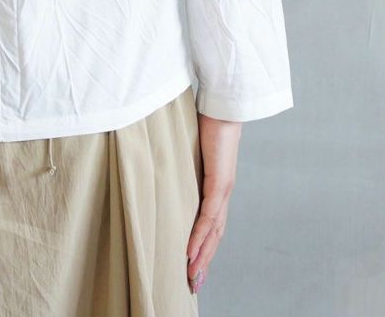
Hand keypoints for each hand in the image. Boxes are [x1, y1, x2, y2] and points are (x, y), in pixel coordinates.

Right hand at [186, 113, 240, 293]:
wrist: (223, 102)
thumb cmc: (205, 117)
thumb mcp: (188, 144)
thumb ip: (179, 155)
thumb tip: (161, 156)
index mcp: (216, 183)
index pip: (211, 222)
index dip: (203, 244)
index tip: (192, 263)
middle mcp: (222, 190)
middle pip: (214, 234)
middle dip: (203, 260)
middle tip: (191, 282)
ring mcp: (223, 188)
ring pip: (213, 231)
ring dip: (201, 256)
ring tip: (190, 276)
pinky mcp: (220, 181)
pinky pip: (208, 215)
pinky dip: (199, 236)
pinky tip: (190, 252)